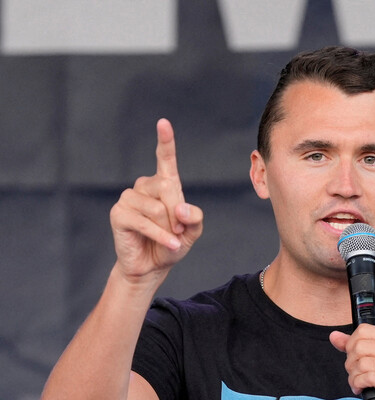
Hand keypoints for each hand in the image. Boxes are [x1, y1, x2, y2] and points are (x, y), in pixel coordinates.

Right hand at [109, 118, 203, 286]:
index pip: (165, 158)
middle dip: (178, 214)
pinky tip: (169, 244)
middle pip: (168, 188)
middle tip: (178, 230)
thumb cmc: (172, 244)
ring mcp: (129, 198)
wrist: (152, 266)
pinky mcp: (119, 214)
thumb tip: (180, 209)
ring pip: (157, 208)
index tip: (163, 123)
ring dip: (168, 227)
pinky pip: (144, 222)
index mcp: (164, 184)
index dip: (165, 140)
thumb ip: (195, 217)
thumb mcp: (193, 231)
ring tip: (168, 236)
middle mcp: (145, 186)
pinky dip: (161, 235)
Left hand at [330, 324, 374, 399]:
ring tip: (358, 382)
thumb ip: (354, 345)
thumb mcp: (373, 358)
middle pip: (361, 347)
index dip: (351, 344)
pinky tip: (361, 387)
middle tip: (354, 372)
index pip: (364, 330)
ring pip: (363, 363)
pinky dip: (359, 383)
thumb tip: (335, 336)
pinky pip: (369, 377)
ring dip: (354, 376)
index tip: (352, 355)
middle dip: (351, 362)